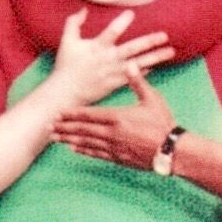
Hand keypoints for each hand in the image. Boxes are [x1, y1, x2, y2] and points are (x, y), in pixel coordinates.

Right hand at [47, 8, 173, 107]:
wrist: (66, 92)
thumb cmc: (66, 65)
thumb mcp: (67, 41)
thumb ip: (74, 23)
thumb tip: (84, 9)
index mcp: (97, 47)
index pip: (111, 32)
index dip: (121, 22)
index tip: (132, 13)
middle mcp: (108, 59)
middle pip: (132, 49)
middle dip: (149, 42)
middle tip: (164, 35)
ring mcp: (114, 72)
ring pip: (138, 63)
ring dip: (155, 57)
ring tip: (170, 51)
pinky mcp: (116, 84)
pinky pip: (134, 77)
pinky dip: (146, 71)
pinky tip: (157, 65)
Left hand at [53, 66, 176, 169]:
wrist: (172, 150)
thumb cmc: (163, 123)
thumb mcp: (152, 99)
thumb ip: (138, 82)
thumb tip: (130, 63)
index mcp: (117, 117)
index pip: (88, 115)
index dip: (71, 114)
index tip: (58, 113)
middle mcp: (111, 133)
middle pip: (82, 130)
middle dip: (64, 128)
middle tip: (48, 126)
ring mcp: (113, 147)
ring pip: (86, 143)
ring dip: (69, 140)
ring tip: (55, 138)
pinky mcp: (118, 158)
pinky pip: (96, 154)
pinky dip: (84, 151)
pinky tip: (74, 149)